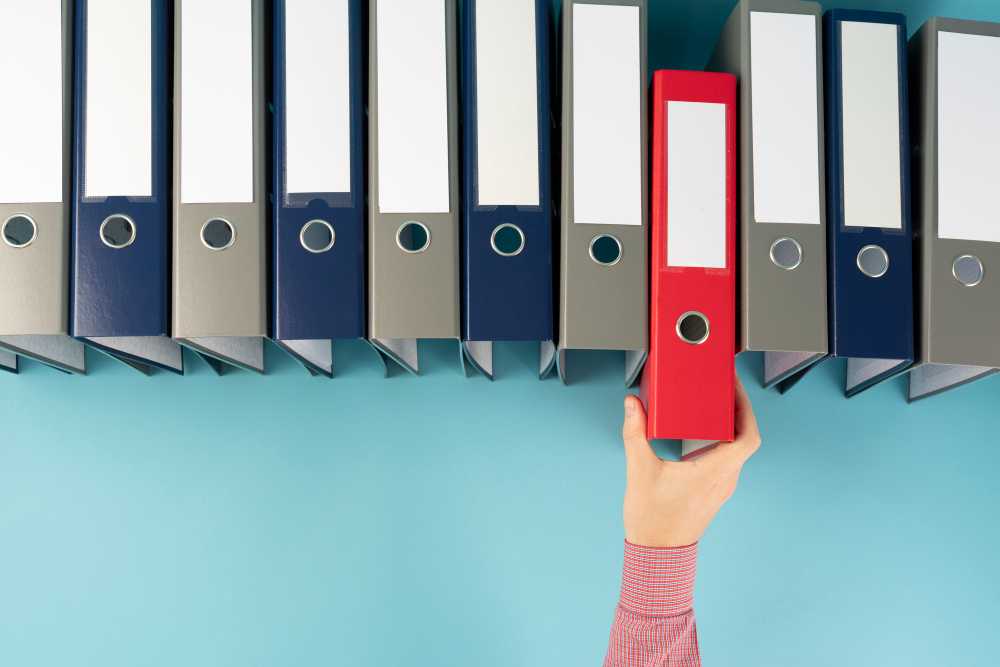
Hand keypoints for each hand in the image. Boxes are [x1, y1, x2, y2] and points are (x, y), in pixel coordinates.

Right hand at [621, 375, 760, 547]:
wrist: (657, 554)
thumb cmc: (652, 520)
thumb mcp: (639, 472)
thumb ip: (634, 434)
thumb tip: (633, 405)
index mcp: (712, 474)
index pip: (747, 438)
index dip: (747, 409)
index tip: (735, 389)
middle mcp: (724, 480)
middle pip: (746, 439)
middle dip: (740, 410)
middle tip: (725, 387)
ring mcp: (721, 487)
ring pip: (739, 450)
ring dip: (733, 425)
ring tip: (716, 403)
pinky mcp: (714, 490)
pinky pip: (728, 459)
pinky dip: (723, 440)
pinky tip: (706, 431)